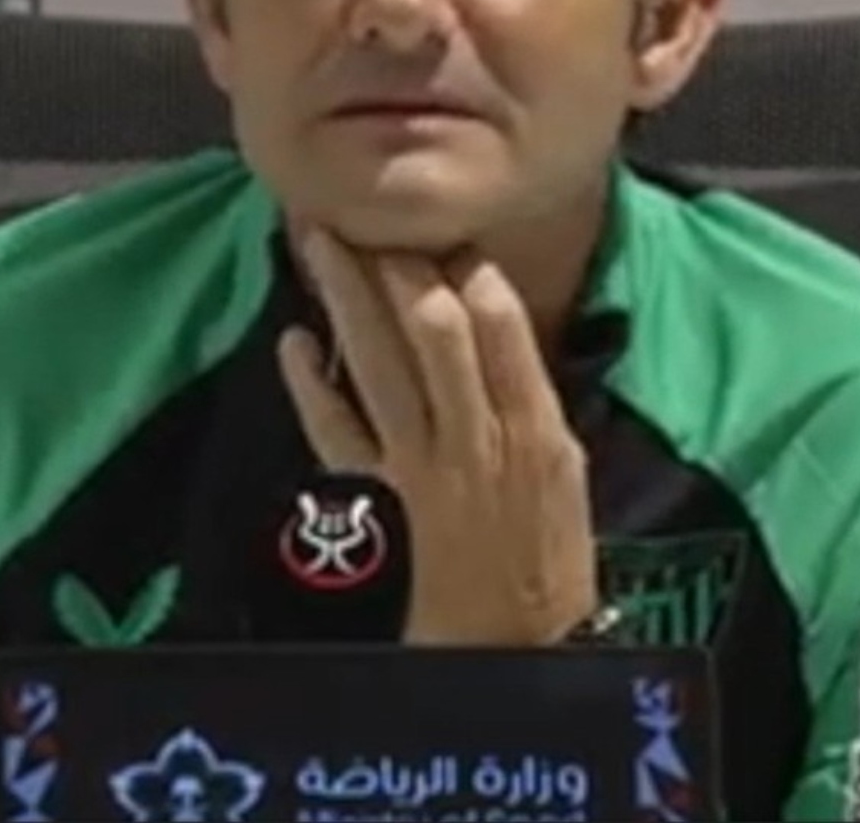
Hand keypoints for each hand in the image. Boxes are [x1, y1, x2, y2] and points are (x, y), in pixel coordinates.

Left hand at [278, 227, 596, 645]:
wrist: (507, 648)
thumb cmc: (546, 561)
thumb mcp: (567, 474)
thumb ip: (533, 402)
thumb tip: (497, 325)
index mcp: (535, 428)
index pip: (500, 327)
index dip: (468, 269)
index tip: (445, 227)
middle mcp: (476, 436)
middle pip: (433, 331)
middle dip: (398, 265)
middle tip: (364, 210)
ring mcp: (419, 464)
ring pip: (380, 364)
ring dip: (346, 299)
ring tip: (317, 242)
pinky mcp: (376, 496)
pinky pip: (335, 430)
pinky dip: (311, 385)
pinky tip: (292, 340)